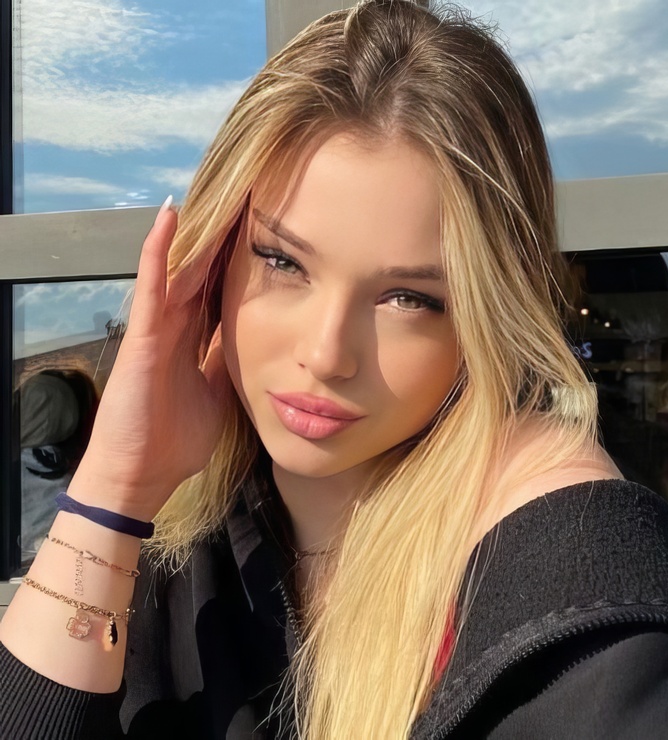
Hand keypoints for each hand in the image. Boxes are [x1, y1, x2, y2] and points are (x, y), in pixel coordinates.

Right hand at [68, 200, 232, 520]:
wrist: (143, 474)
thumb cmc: (177, 440)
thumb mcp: (218, 395)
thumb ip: (229, 366)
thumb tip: (258, 348)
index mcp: (196, 341)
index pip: (221, 292)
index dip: (240, 264)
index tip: (266, 235)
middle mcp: (178, 327)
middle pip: (204, 273)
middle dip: (225, 240)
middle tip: (249, 200)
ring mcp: (157, 328)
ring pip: (181, 270)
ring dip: (199, 233)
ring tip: (222, 194)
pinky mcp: (142, 337)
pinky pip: (152, 287)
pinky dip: (158, 252)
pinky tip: (169, 216)